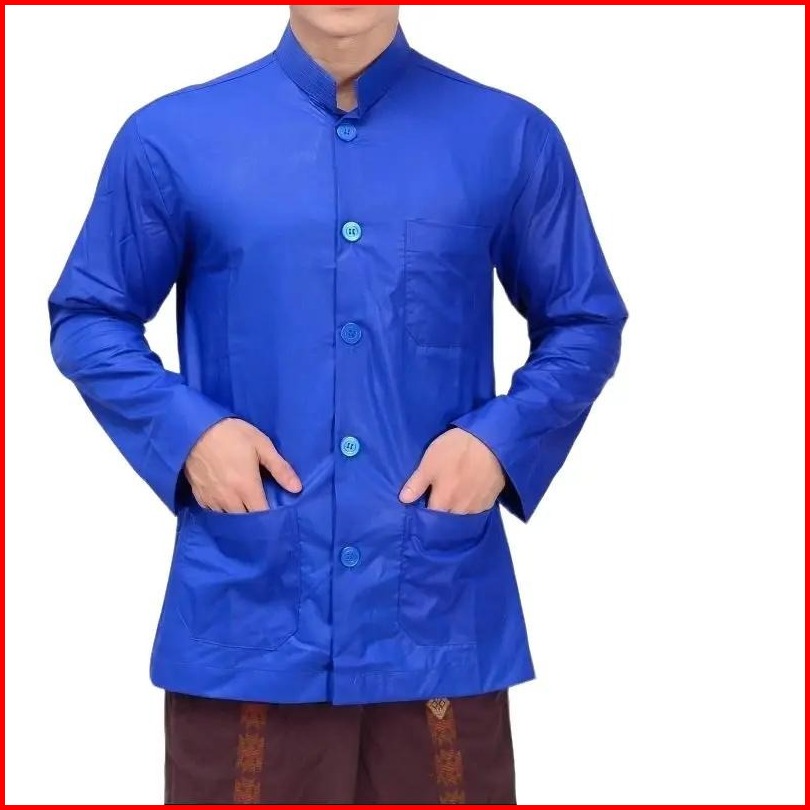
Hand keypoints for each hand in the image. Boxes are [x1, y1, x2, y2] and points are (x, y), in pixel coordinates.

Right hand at [183, 418, 301, 512]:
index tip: (277, 513)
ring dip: (238, 515)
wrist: (194, 427)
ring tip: (246, 505)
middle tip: (262, 507)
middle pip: (245, 520)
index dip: (270, 517)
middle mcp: (229, 498)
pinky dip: (222, 510)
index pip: (262, 515)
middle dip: (255, 518)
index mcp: (246, 487)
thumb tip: (297, 488)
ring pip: (228, 517)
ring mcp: (212, 499)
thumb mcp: (261, 445)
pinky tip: (228, 500)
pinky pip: (213, 511)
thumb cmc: (231, 433)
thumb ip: (280, 468)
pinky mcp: (198, 495)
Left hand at [398, 428, 505, 513]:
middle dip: (440, 512)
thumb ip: (416, 484)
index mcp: (443, 502)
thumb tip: (403, 500)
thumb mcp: (429, 462)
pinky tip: (469, 494)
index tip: (422, 503)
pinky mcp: (490, 500)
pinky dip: (471, 505)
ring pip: (462, 516)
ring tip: (454, 495)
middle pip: (446, 519)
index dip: (424, 512)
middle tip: (438, 497)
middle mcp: (460, 510)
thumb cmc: (456, 450)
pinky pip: (477, 510)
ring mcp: (477, 507)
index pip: (429, 518)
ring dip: (456, 510)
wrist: (491, 441)